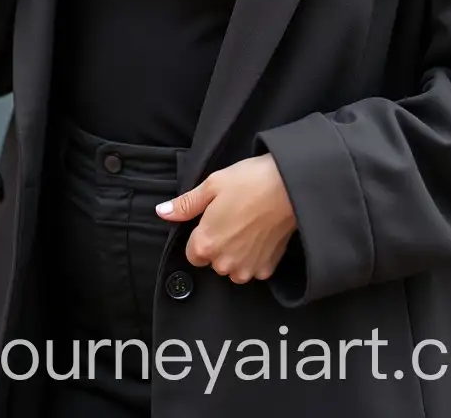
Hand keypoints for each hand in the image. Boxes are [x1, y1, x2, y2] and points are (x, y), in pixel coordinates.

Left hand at [156, 154, 296, 283]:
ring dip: (237, 254)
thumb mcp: (212, 185)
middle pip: (214, 262)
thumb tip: (161, 212)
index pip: (193, 254)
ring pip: (233, 268)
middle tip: (233, 218)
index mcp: (206, 244)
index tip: (213, 221)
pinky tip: (261, 235)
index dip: (201, 237)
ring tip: (248, 226)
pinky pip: (254, 269)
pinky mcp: (267, 269)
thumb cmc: (248, 182)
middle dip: (219, 245)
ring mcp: (247, 269)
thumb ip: (185, 205)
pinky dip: (256, 257)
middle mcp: (224, 263)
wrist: (289, 187)